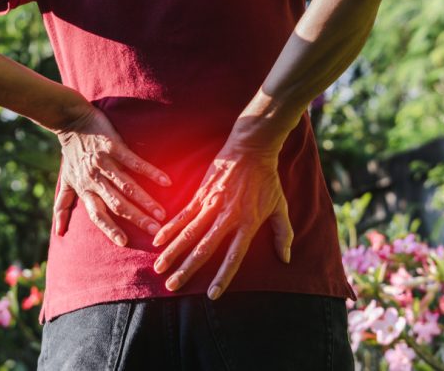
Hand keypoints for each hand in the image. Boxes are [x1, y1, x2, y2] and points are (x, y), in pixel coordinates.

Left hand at [53, 105, 172, 243]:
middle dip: (137, 218)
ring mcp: (104, 162)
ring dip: (145, 200)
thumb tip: (58, 232)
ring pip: (127, 186)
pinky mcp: (113, 146)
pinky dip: (150, 172)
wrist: (71, 121)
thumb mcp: (66, 181)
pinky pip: (134, 161)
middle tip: (156, 231)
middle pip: (117, 203)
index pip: (98, 214)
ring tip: (162, 213)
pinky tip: (165, 181)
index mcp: (85, 189)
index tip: (124, 242)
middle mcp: (95, 179)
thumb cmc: (71, 154)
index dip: (109, 228)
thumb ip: (63, 206)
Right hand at [150, 140, 293, 299]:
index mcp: (248, 223)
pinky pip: (183, 214)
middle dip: (187, 269)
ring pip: (189, 232)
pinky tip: (158, 239)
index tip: (211, 295)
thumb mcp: (280, 206)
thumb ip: (282, 233)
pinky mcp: (201, 193)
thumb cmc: (267, 179)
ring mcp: (212, 204)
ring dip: (173, 251)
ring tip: (159, 267)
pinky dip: (170, 228)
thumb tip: (285, 258)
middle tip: (172, 286)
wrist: (251, 148)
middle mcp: (227, 216)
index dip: (222, 277)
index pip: (234, 256)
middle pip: (204, 248)